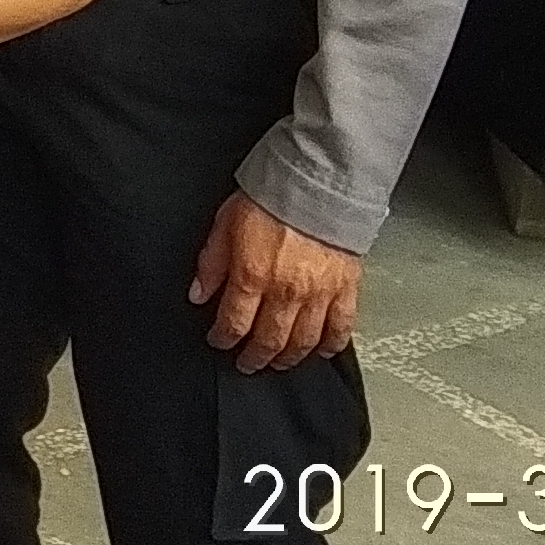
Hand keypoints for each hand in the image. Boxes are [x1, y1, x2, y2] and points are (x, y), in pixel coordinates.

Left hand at [192, 191, 365, 371]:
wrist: (318, 181)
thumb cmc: (271, 196)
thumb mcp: (224, 224)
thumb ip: (211, 263)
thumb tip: (198, 294)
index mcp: (253, 275)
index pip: (234, 323)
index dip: (223, 338)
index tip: (219, 341)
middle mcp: (286, 291)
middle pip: (268, 340)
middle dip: (254, 357)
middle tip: (247, 363)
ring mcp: (319, 294)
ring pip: (303, 342)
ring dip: (288, 358)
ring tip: (278, 363)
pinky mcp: (346, 289)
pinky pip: (341, 328)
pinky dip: (330, 345)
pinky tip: (322, 350)